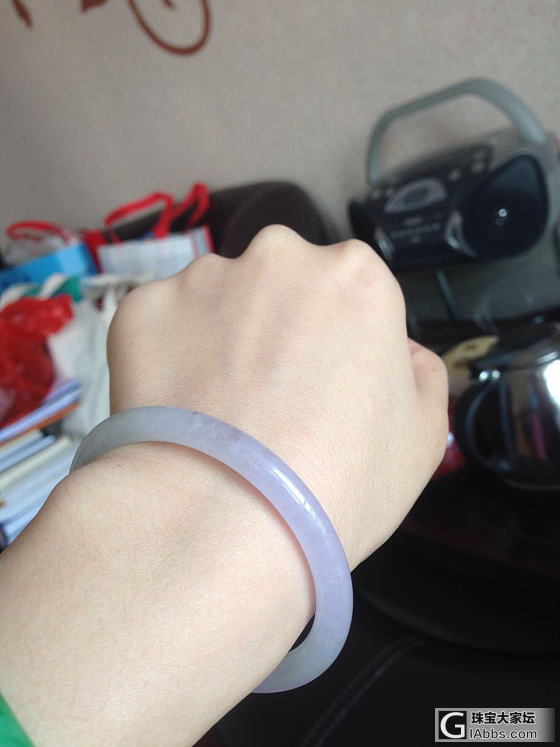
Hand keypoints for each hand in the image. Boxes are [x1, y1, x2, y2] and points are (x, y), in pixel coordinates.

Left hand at [108, 225, 447, 568]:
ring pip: (218, 303)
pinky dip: (166, 358)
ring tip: (214, 414)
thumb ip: (423, 374)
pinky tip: (174, 411)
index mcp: (355, 276)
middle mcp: (279, 255)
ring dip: (220, 340)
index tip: (321, 391)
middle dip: (277, 328)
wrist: (224, 521)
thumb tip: (403, 351)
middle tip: (266, 400)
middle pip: (282, 287)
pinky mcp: (142, 307)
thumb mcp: (424, 437)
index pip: (349, 296)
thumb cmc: (342, 481)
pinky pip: (162, 327)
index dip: (337, 346)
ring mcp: (204, 278)